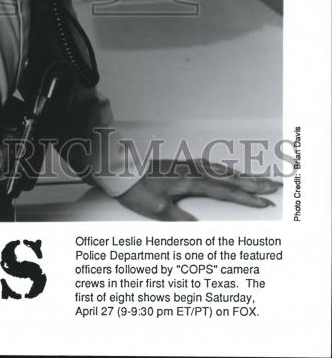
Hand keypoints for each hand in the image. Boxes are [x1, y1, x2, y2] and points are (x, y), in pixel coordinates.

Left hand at [116, 159, 281, 220]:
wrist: (120, 172)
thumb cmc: (137, 190)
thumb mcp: (158, 210)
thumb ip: (180, 219)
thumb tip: (199, 229)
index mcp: (191, 181)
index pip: (226, 191)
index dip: (247, 197)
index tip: (265, 202)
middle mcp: (193, 171)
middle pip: (229, 177)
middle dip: (253, 181)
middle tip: (275, 184)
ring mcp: (187, 166)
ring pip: (221, 170)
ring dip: (241, 174)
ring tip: (258, 177)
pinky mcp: (180, 165)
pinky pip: (210, 166)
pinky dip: (224, 169)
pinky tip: (225, 170)